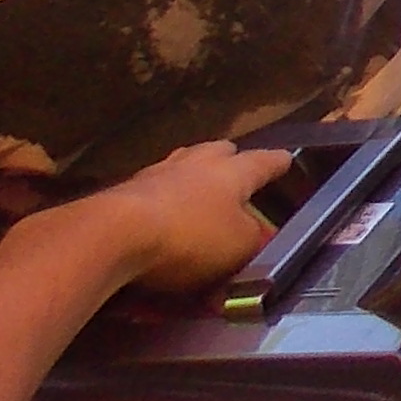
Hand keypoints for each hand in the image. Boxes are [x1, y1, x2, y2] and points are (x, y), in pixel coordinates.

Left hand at [68, 139, 290, 296]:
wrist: (113, 235)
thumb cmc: (189, 236)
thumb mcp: (239, 248)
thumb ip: (255, 240)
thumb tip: (261, 235)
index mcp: (232, 172)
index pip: (263, 162)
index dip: (277, 163)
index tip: (288, 159)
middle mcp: (195, 163)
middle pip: (217, 152)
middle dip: (230, 159)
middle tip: (236, 169)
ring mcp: (155, 174)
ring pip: (181, 164)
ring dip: (192, 173)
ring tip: (198, 185)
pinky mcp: (123, 193)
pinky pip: (152, 188)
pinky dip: (162, 196)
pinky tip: (161, 209)